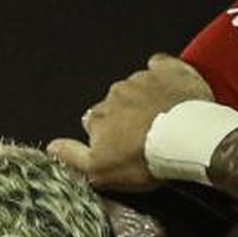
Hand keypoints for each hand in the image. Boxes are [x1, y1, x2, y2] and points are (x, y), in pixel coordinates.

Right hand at [47, 53, 213, 192]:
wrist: (186, 139)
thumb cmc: (144, 159)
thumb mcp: (100, 171)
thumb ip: (72, 157)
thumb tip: (51, 146)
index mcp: (98, 115)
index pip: (94, 122)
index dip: (108, 136)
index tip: (124, 148)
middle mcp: (115, 92)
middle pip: (117, 103)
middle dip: (128, 116)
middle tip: (148, 136)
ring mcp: (142, 79)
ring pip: (139, 85)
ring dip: (148, 98)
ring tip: (166, 118)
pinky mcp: (169, 70)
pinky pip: (162, 65)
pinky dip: (165, 73)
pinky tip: (172, 85)